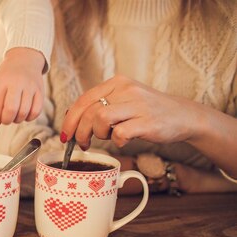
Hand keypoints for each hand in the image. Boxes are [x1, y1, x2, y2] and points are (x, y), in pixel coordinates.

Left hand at [0, 47, 44, 134]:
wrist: (25, 59)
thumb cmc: (6, 78)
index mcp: (2, 82)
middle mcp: (18, 83)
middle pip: (11, 110)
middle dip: (6, 120)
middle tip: (5, 118)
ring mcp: (31, 87)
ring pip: (24, 113)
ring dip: (17, 120)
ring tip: (14, 114)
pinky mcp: (41, 91)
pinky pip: (36, 111)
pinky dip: (29, 117)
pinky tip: (25, 114)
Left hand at [60, 75, 200, 149]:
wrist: (182, 116)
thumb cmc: (147, 111)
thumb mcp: (123, 100)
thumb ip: (100, 105)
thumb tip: (69, 116)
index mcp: (117, 82)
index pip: (83, 99)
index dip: (69, 119)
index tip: (65, 135)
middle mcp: (126, 90)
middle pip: (88, 111)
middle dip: (79, 131)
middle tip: (81, 143)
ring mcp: (138, 105)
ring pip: (100, 119)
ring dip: (97, 134)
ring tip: (105, 138)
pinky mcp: (147, 122)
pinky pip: (120, 133)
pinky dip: (116, 141)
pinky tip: (122, 141)